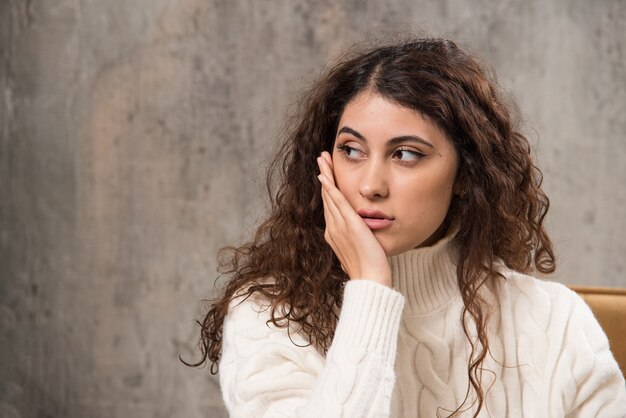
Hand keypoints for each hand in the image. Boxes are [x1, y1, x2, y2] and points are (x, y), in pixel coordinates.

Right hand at [317, 151, 391, 286]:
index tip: (326, 173)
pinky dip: (331, 189)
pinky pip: (337, 203)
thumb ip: (358, 238)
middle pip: (327, 196)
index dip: (327, 187)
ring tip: (322, 159)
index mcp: (334, 234)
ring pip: (330, 196)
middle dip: (324, 175)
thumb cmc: (369, 269)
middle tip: (321, 158)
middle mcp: (333, 228)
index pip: (330, 205)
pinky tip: (326, 177)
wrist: (370, 281)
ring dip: (326, 175)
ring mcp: (339, 227)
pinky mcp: (349, 225)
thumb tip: (361, 234)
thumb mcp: (361, 250)